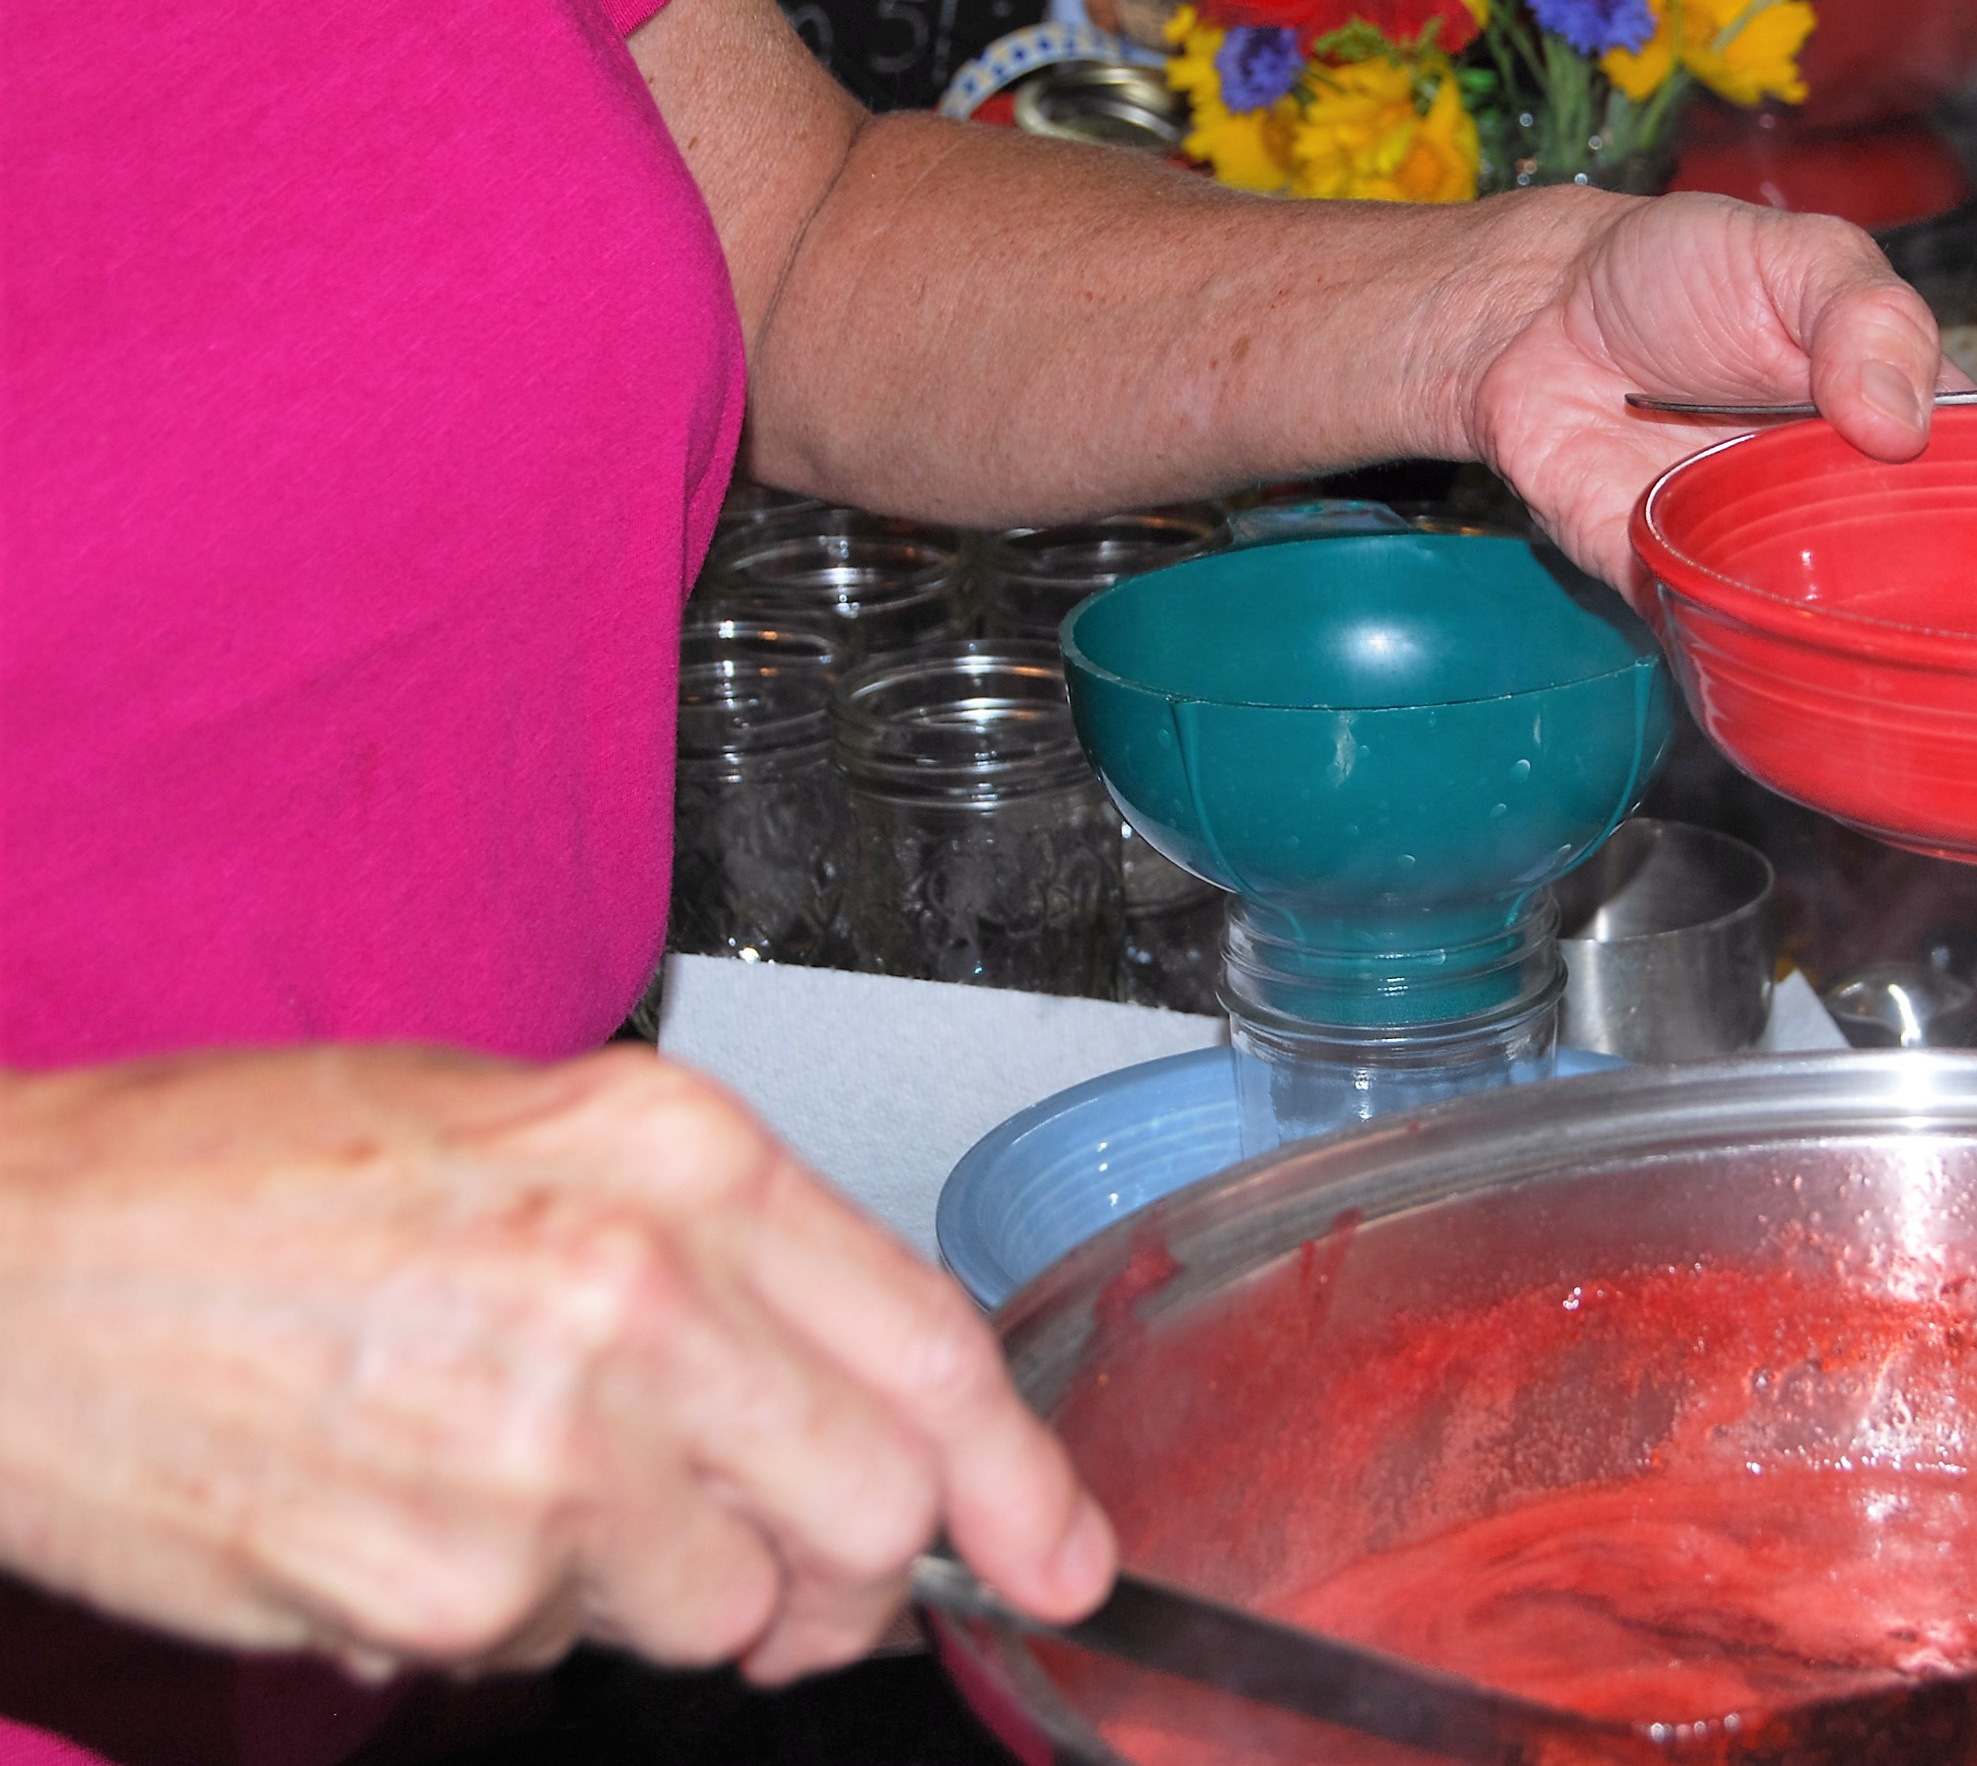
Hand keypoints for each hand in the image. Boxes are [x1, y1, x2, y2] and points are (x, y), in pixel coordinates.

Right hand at [0, 1045, 1113, 1684]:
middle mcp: (636, 1293)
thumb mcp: (530, 1130)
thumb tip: (882, 1398)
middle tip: (782, 1546)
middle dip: (853, 1559)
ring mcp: (546, 1457)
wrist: (11, 1268)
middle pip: (876, 1511)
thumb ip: (730, 1253)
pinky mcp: (447, 1593)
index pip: (931, 1346)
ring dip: (673, 1582)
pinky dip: (527, 1613)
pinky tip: (427, 1510)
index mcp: (674, 1152)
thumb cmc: (248, 1180)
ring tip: (533, 1478)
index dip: (1022, 1476)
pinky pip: (572, 1654)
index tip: (1064, 1551)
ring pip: (737, 1607)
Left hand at [1467, 190, 1954, 598]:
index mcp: (1899, 420)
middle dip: (1918, 580)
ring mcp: (1768, 552)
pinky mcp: (1683, 588)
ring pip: (1828, 623)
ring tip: (1822, 589)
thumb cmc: (1679, 270)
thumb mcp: (1794, 253)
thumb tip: (1903, 423)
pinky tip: (1746, 629)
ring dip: (1830, 621)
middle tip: (1893, 549)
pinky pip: (1726, 641)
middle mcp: (1844, 500)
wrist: (1539, 311)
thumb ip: (1863, 317)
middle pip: (1916, 570)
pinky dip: (1736, 642)